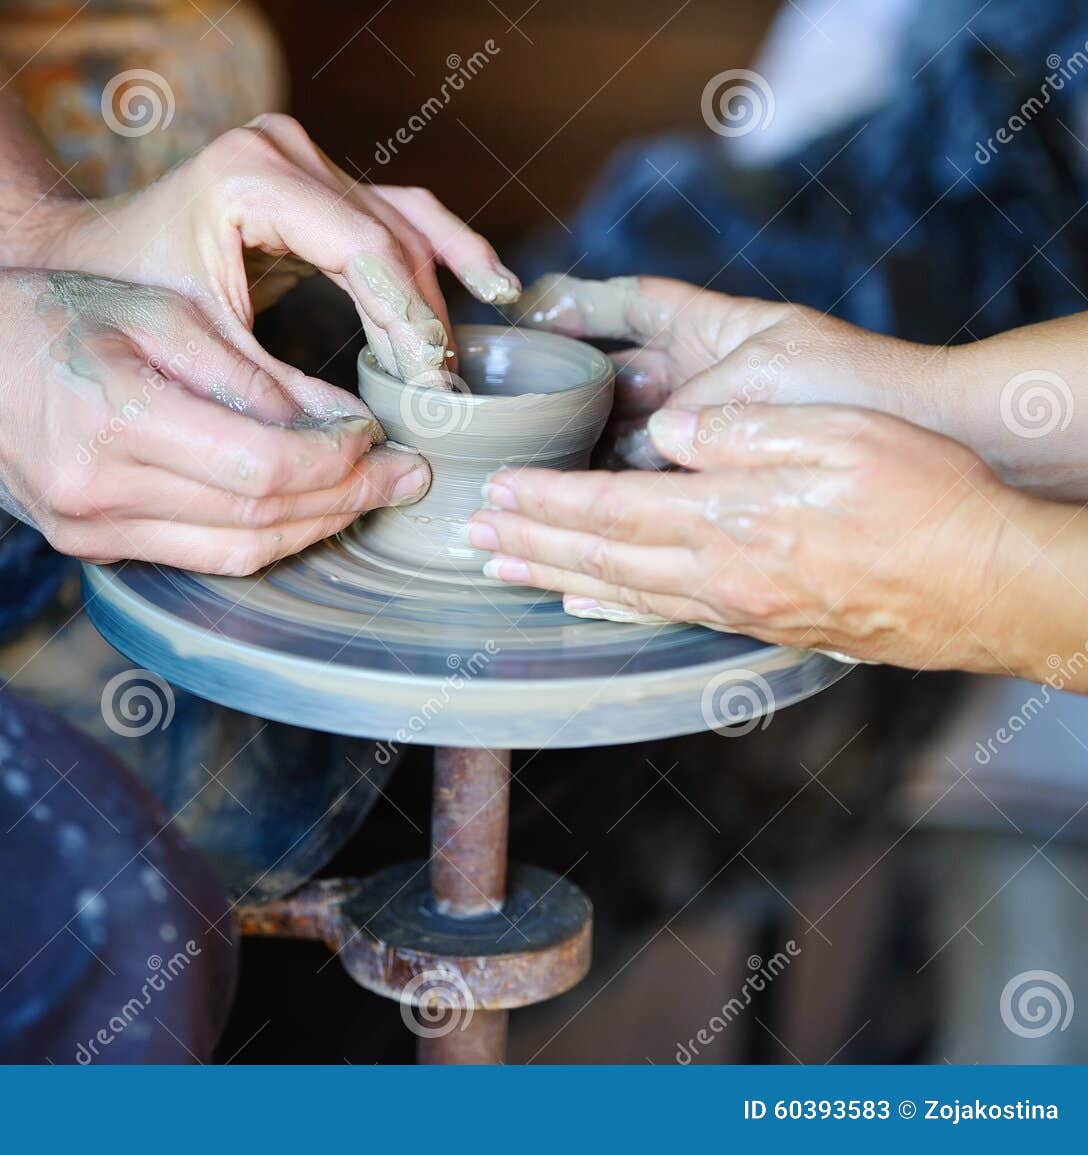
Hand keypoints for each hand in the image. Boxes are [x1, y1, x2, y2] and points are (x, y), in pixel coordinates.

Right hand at [0, 268, 429, 574]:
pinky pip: (198, 557)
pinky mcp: (87, 550)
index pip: (265, 467)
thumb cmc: (45, 315)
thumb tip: (342, 423)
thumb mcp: (157, 314)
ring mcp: (89, 533)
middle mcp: (100, 493)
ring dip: (312, 530)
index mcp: (116, 419)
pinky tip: (299, 508)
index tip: (386, 437)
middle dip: (346, 501)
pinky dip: (259, 537)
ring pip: (236, 554)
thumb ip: (252, 374)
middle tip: (406, 477)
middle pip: (260, 520)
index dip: (341, 462)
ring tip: (365, 496)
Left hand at [26, 116, 521, 387]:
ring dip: (443, 289)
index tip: (430, 386)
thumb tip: (356, 441)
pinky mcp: (314, 184)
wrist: (80, 259)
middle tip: (446, 394)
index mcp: (250, 174)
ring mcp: (303, 159)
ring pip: (403, 224)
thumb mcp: (193, 347)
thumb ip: (272, 389)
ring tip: (464, 359)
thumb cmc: (122, 301)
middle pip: (391, 236)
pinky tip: (489, 287)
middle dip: (424, 318)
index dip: (406, 320)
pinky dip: (441, 253)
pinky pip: (396, 215)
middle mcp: (283, 151)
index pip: (362, 248)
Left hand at [467, 403, 1053, 672]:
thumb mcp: (838, 436)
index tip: (496, 492)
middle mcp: (719, 575)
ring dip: (555, 577)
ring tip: (503, 570)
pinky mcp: (763, 626)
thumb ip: (743, 430)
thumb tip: (671, 431)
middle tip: (471, 539)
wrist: (990, 584)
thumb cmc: (927, 499)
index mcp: (728, 522)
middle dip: (529, 544)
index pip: (607, 509)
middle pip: (598, 558)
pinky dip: (613, 606)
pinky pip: (665, 615)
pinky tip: (586, 602)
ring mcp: (739, 607)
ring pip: (623, 592)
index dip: (544, 502)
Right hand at [510, 274, 952, 466]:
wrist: (925, 434)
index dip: (573, 301)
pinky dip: (610, 489)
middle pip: (609, 373)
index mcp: (709, 327)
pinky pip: (646, 477)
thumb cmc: (850, 386)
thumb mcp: (758, 374)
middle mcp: (700, 374)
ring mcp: (706, 422)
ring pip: (618, 428)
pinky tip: (574, 507)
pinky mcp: (712, 471)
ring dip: (575, 443)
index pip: (625, 303)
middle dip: (559, 383)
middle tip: (504, 397)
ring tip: (519, 462)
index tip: (524, 305)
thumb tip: (639, 451)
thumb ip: (690, 407)